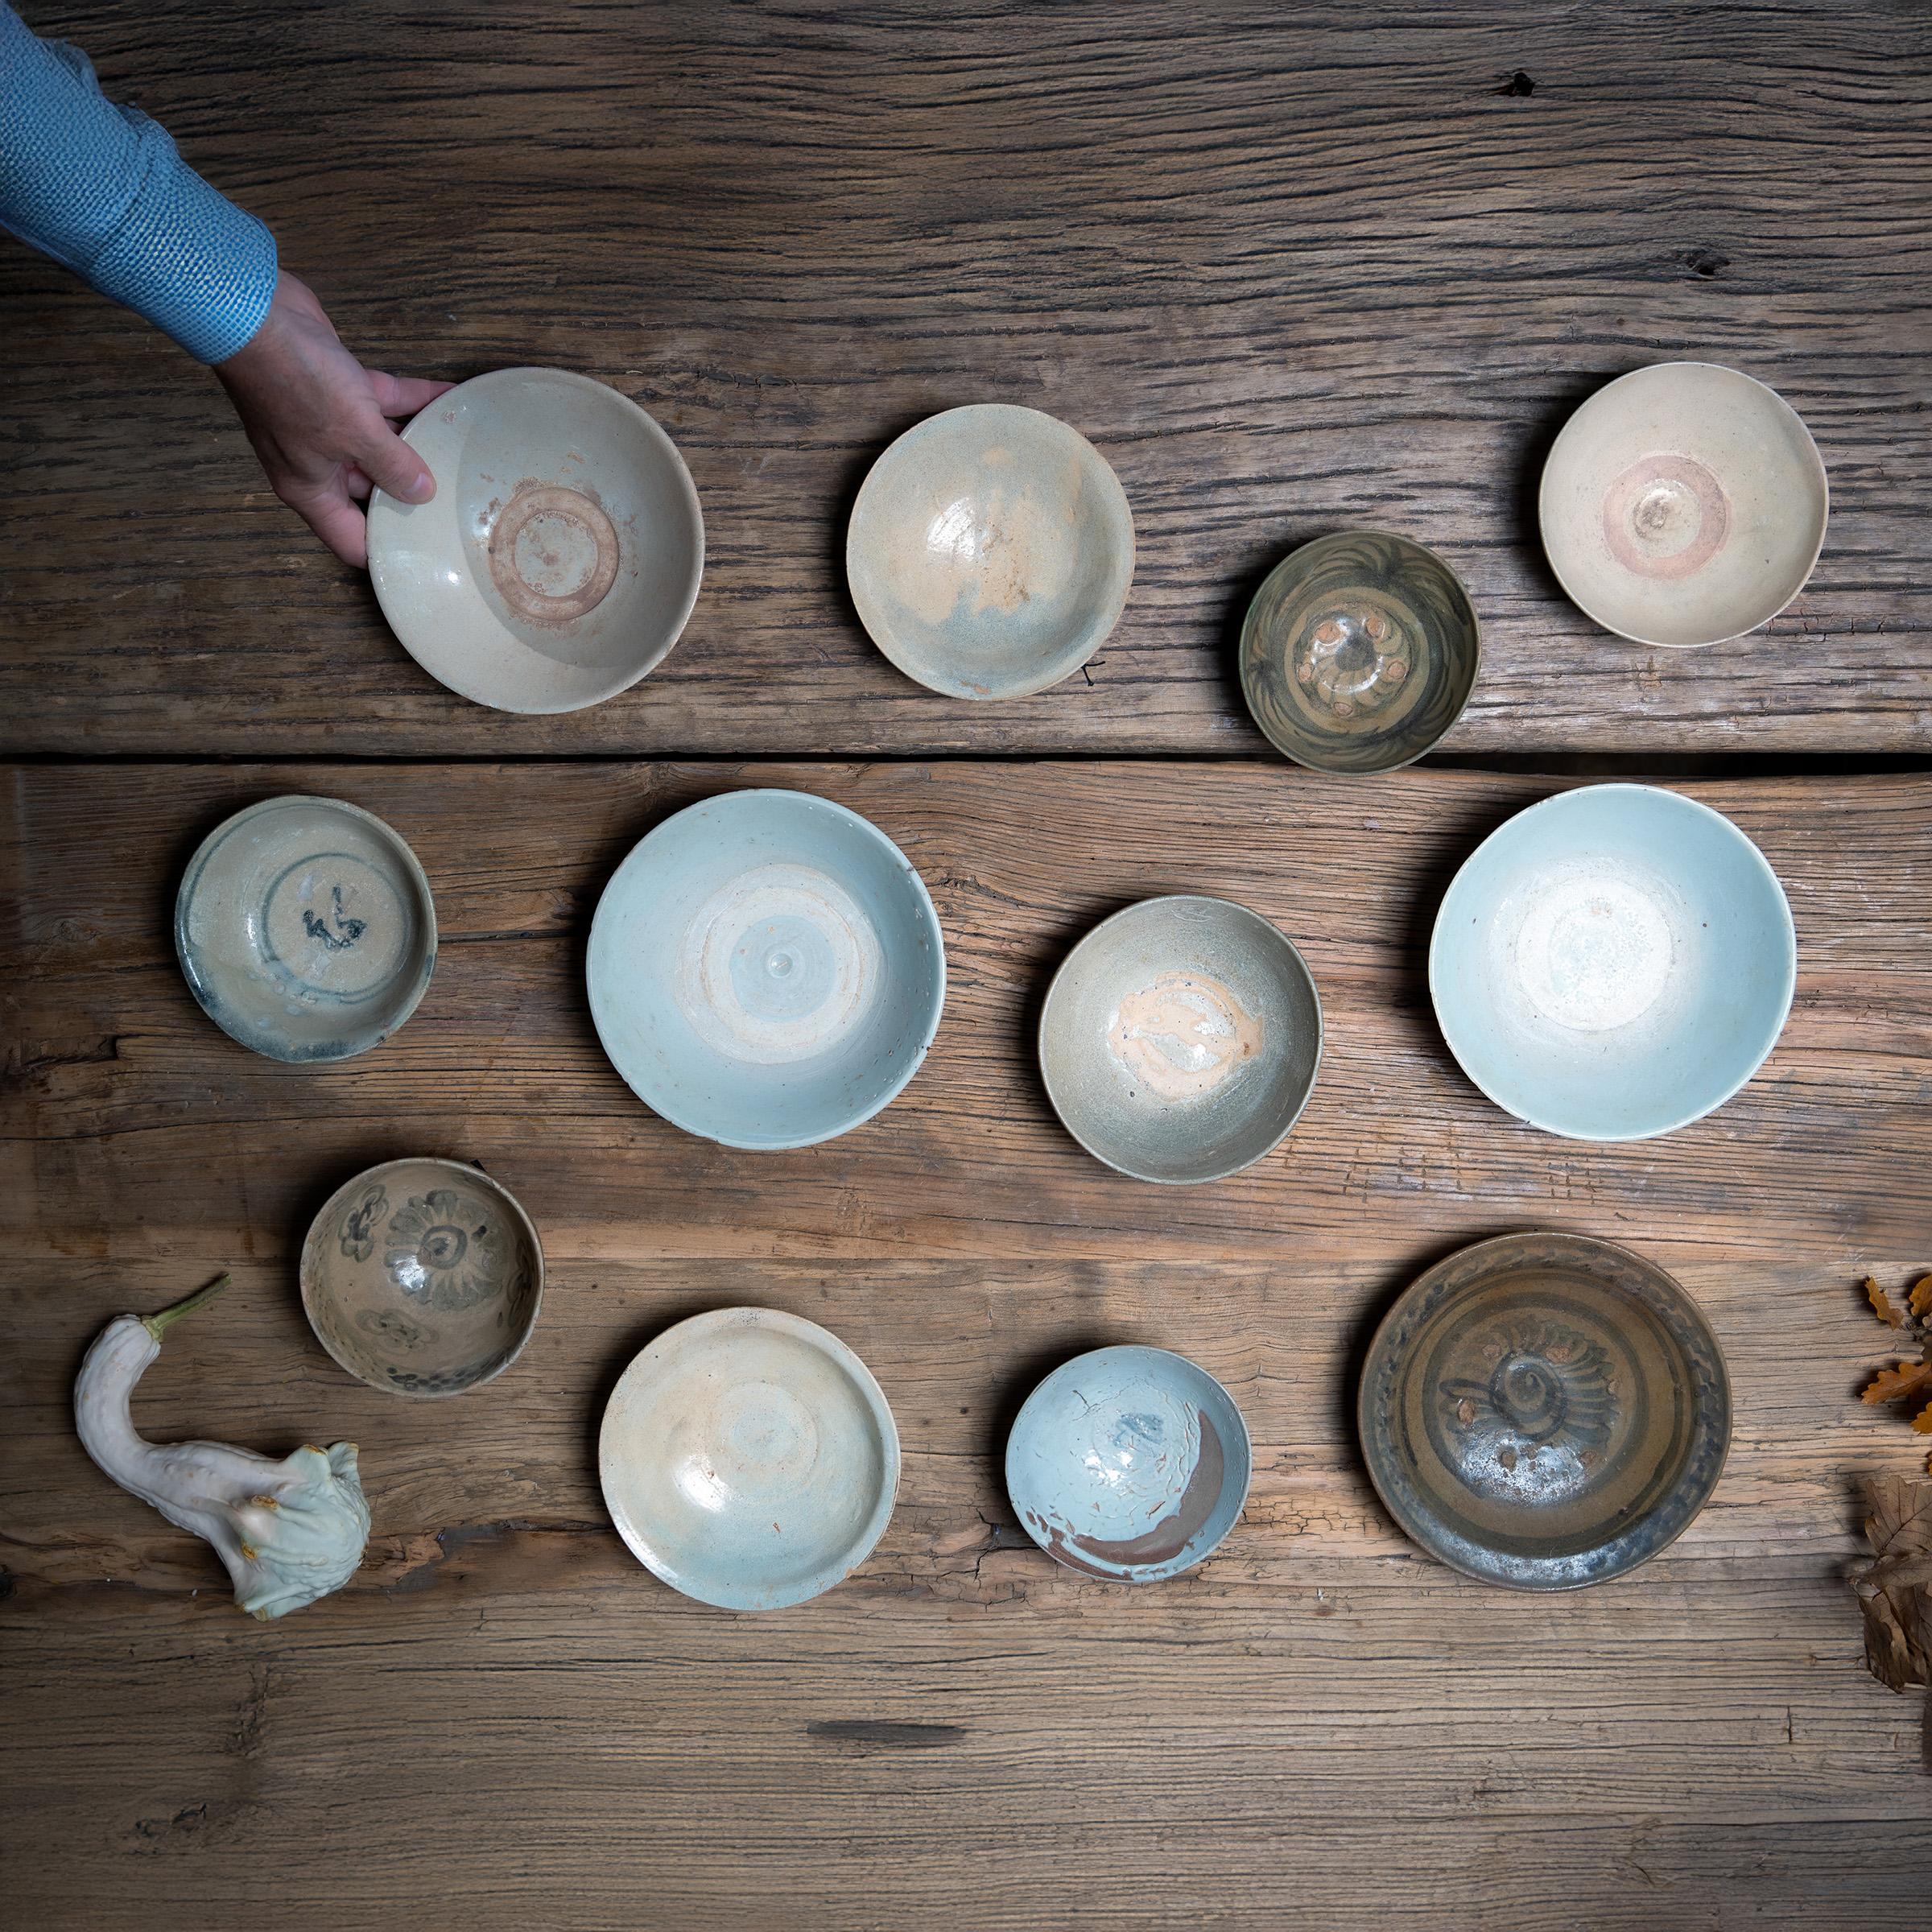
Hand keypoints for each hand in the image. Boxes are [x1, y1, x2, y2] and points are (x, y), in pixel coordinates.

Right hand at [215, 271, 452, 567]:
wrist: (256, 312)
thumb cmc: (296, 382)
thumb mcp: (355, 434)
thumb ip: (393, 467)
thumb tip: (423, 494)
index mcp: (310, 489)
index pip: (350, 540)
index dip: (384, 552)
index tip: (427, 556)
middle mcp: (318, 462)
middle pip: (373, 493)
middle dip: (411, 496)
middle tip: (458, 505)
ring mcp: (328, 423)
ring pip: (382, 445)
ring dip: (419, 444)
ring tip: (462, 457)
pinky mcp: (339, 386)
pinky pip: (385, 402)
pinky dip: (415, 400)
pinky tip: (451, 398)